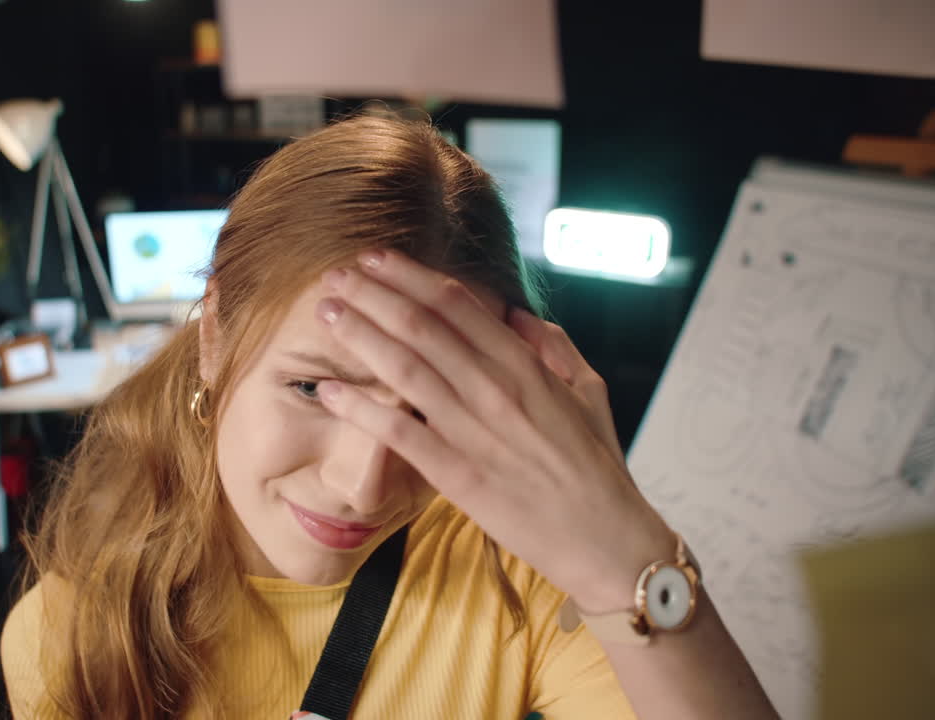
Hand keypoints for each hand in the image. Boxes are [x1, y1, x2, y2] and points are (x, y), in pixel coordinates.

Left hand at [315, 249, 674, 612]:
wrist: (608, 542)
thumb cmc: (599, 469)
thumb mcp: (589, 393)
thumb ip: (554, 347)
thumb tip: (516, 314)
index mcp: (527, 366)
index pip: (458, 306)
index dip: (411, 276)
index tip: (377, 259)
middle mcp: (498, 390)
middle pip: (422, 327)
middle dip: (373, 295)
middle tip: (335, 275)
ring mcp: (476, 433)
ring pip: (406, 370)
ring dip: (360, 336)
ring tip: (326, 312)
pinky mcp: (459, 477)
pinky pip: (401, 434)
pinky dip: (362, 409)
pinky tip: (329, 391)